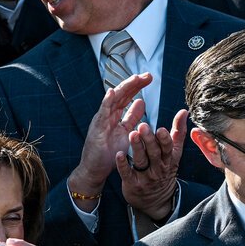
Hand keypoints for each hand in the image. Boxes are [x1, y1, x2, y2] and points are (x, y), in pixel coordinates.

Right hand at [68, 73, 153, 211]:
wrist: (95, 170)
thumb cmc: (109, 153)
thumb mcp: (126, 132)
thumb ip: (132, 118)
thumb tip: (141, 102)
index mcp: (115, 115)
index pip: (127, 96)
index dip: (137, 86)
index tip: (149, 78)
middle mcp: (107, 115)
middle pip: (121, 94)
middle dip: (134, 83)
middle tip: (148, 75)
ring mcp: (101, 120)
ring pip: (113, 100)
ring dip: (124, 88)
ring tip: (135, 78)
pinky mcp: (96, 129)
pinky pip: (102, 113)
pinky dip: (106, 102)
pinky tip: (112, 92)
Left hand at [116, 109, 186, 220]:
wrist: (156, 201)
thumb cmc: (164, 172)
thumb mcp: (174, 154)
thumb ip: (178, 133)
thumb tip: (183, 112)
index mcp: (168, 159)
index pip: (168, 148)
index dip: (165, 140)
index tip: (161, 129)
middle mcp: (158, 168)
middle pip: (154, 153)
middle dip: (149, 140)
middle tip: (143, 126)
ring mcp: (145, 177)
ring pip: (141, 161)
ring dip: (136, 147)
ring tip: (132, 134)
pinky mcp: (133, 184)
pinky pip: (127, 173)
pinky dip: (123, 164)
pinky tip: (119, 154)